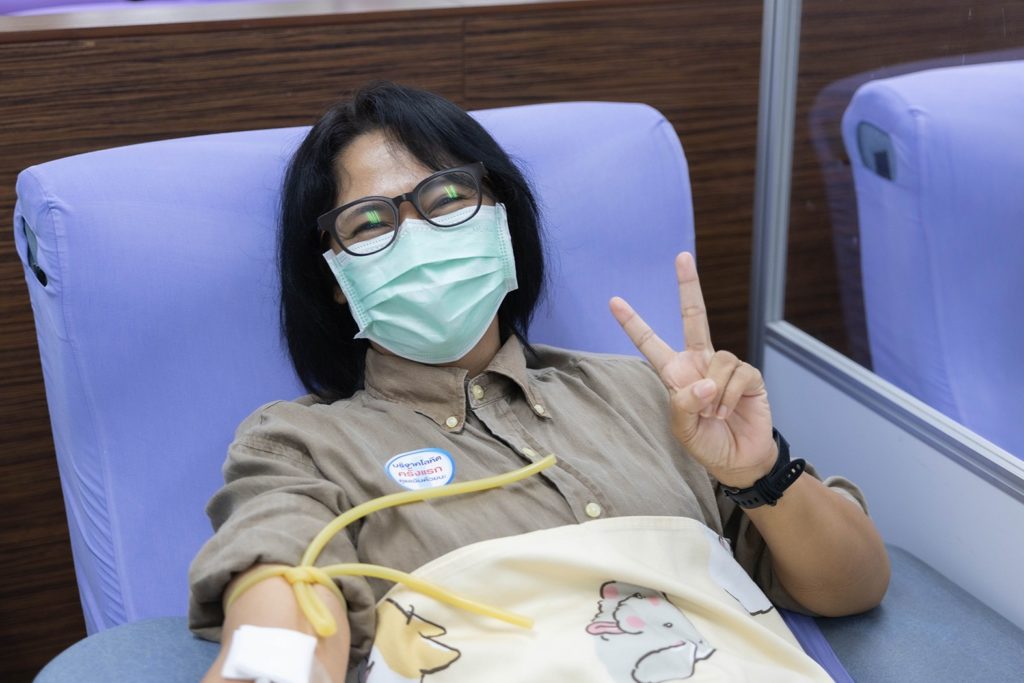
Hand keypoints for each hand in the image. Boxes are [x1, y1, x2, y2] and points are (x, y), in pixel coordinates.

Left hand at [610, 252, 775, 486]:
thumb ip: (685, 405)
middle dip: (689, 286)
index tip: (614, 301)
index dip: (633, 323)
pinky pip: (738, 374)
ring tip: (715, 414)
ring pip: (719, 359)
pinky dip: (731, 396)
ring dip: (715, 393)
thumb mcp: (683, 429)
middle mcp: (700, 362)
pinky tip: (729, 412)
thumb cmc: (707, 443)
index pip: (651, 343)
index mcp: (676, 373)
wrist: (739, 460)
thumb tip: (704, 381)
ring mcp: (725, 367)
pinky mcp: (749, 376)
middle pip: (694, 317)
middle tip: (682, 256)